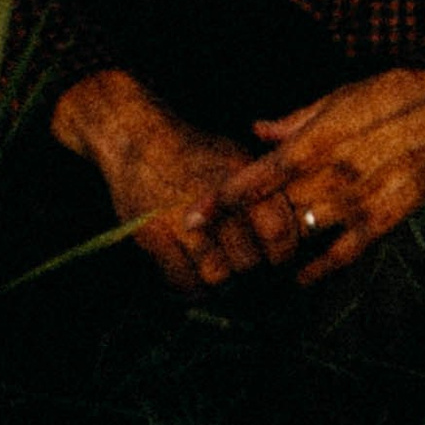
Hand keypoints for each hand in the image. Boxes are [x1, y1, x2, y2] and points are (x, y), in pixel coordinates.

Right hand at [49, 68, 266, 291]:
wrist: (135, 136)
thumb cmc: (191, 150)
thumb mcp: (235, 155)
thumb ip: (261, 190)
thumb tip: (289, 231)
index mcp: (241, 179)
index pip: (278, 232)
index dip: (282, 253)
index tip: (276, 259)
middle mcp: (215, 200)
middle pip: (248, 261)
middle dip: (250, 272)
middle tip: (245, 271)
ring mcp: (181, 219)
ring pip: (217, 276)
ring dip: (221, 284)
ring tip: (220, 278)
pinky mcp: (152, 235)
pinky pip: (180, 279)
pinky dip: (190, 288)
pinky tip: (193, 282)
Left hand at [208, 68, 424, 283]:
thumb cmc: (391, 94)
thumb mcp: (339, 97)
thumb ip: (295, 120)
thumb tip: (255, 128)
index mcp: (316, 140)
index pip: (256, 176)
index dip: (221, 199)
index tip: (193, 215)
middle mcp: (332, 174)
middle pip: (273, 211)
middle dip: (241, 228)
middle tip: (215, 243)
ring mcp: (359, 199)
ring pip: (302, 234)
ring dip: (275, 248)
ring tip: (251, 259)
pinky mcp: (385, 218)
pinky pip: (343, 253)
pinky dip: (318, 269)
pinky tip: (299, 277)